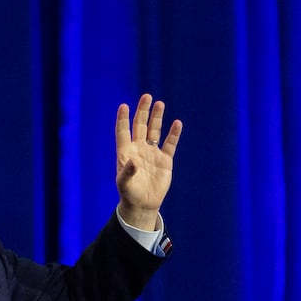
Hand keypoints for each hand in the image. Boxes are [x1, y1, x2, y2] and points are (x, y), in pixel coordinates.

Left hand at [114, 93, 182, 229]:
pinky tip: (177, 123)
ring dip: (157, 117)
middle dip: (143, 111)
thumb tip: (134, 161)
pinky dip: (173, 134)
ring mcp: (152, 153)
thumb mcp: (124, 184)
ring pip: (155, 131)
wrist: (143, 204)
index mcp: (126, 152)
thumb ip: (127, 172)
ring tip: (159, 103)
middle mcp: (139, 149)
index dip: (123, 119)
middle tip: (147, 96)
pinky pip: (170, 144)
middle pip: (140, 126)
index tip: (124, 106)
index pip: (123, 131)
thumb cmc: (129, 194)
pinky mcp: (165, 160)